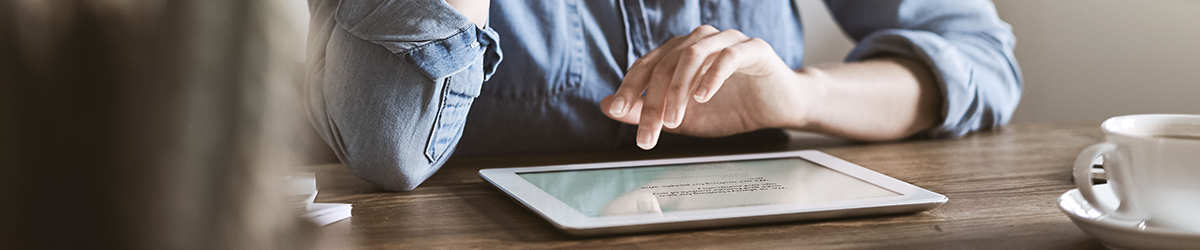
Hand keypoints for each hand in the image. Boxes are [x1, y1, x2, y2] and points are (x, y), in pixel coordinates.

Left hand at [603, 25, 813, 148]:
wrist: (779, 108)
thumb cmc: (732, 109)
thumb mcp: (682, 117)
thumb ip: (645, 110)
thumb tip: (606, 106)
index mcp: (681, 52)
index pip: (647, 65)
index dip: (629, 87)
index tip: (617, 111)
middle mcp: (700, 40)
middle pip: (666, 64)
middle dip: (653, 101)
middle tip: (649, 132)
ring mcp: (727, 41)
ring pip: (692, 55)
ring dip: (678, 89)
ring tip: (674, 118)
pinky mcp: (753, 49)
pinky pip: (728, 55)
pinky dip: (712, 76)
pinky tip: (702, 96)